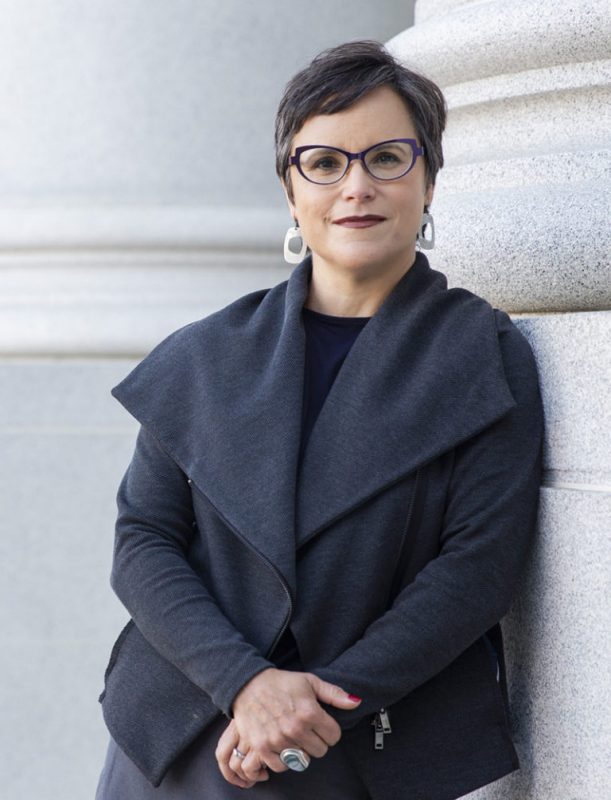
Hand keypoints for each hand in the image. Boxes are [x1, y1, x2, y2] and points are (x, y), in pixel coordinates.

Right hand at [217, 668, 360, 783]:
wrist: (248, 685)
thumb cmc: (282, 682)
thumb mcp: (310, 682)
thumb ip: (334, 694)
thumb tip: (356, 702)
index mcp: (310, 712)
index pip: (334, 736)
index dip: (330, 730)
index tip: (322, 725)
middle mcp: (295, 728)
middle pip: (320, 751)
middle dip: (317, 741)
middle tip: (308, 730)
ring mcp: (278, 740)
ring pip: (302, 761)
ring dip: (300, 751)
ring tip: (294, 737)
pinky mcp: (262, 748)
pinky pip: (281, 767)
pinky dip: (283, 760)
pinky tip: (283, 746)